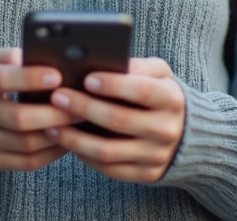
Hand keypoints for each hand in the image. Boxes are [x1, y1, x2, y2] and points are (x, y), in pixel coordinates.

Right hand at [0, 48, 74, 170]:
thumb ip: (13, 56)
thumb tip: (40, 56)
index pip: (2, 79)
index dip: (31, 78)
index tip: (58, 76)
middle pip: (19, 118)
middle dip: (55, 113)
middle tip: (81, 106)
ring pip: (27, 144)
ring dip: (59, 135)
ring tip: (79, 122)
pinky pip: (27, 162)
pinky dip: (52, 152)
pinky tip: (66, 140)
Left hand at [43, 57, 185, 182]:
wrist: (184, 133)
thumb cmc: (160, 94)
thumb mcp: (159, 74)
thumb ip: (138, 65)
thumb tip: (110, 61)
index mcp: (172, 99)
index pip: (141, 90)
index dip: (113, 85)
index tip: (86, 78)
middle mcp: (167, 130)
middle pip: (119, 120)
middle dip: (84, 107)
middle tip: (57, 97)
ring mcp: (156, 156)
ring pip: (108, 151)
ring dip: (75, 138)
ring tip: (52, 124)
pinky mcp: (146, 175)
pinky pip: (109, 169)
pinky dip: (84, 156)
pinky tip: (67, 141)